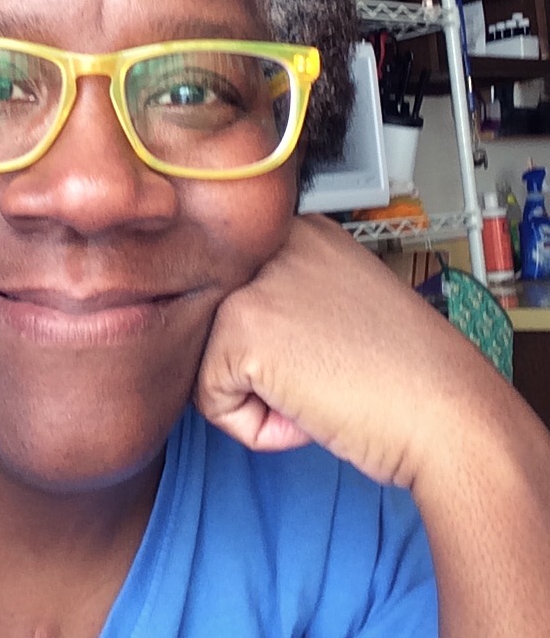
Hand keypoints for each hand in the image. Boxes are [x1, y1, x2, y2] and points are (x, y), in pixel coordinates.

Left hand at [193, 214, 487, 487]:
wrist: (449, 414)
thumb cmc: (405, 375)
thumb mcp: (340, 303)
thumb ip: (288, 296)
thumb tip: (228, 325)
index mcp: (299, 231)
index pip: (237, 295)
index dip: (273, 344)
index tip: (323, 352)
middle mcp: (271, 243)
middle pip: (216, 326)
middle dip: (258, 369)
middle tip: (325, 375)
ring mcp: (251, 281)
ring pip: (208, 362)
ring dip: (257, 398)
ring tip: (319, 391)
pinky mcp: (240, 326)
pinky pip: (210, 399)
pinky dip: (253, 426)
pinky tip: (308, 410)